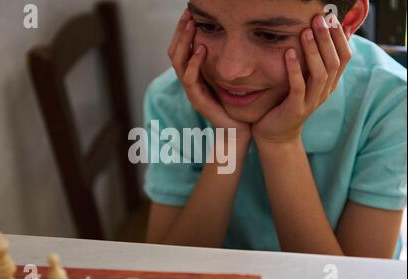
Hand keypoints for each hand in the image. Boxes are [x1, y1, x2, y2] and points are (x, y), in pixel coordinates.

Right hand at [168, 9, 251, 142]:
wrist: (237, 130)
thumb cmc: (234, 104)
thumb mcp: (226, 78)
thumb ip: (221, 63)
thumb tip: (226, 39)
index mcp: (194, 75)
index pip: (180, 50)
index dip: (182, 32)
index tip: (189, 14)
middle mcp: (189, 82)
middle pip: (174, 53)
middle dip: (180, 32)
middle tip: (188, 14)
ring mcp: (192, 92)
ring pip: (178, 63)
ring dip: (184, 42)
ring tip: (192, 25)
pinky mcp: (198, 100)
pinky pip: (190, 79)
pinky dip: (194, 63)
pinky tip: (201, 49)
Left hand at [252, 14, 351, 144]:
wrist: (275, 134)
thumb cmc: (287, 103)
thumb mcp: (303, 82)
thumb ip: (312, 65)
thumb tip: (318, 38)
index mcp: (328, 85)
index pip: (344, 59)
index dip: (340, 39)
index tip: (332, 20)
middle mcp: (324, 93)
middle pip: (333, 63)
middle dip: (327, 40)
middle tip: (319, 20)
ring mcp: (311, 102)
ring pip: (320, 74)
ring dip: (314, 52)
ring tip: (305, 33)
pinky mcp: (295, 109)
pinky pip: (298, 87)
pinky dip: (294, 69)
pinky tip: (289, 53)